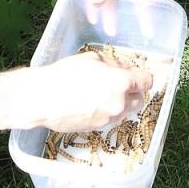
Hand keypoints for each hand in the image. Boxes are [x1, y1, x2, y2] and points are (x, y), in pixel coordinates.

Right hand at [23, 51, 154, 131]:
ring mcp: (110, 118)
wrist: (42, 99)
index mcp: (121, 83)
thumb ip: (113, 64)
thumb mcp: (92, 59)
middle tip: (121, 84)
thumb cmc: (65, 74)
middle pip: (140, 99)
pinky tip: (93, 103)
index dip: (143, 76)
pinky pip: (111, 119)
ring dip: (121, 102)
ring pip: (126, 111)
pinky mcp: (99, 128)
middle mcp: (120, 103)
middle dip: (133, 91)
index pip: (146, 81)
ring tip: (103, 93)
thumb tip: (123, 68)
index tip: (138, 74)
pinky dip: (108, 111)